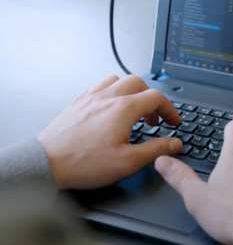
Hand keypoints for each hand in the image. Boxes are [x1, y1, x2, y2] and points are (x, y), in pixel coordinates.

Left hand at [38, 75, 181, 188]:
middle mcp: (108, 97)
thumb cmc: (83, 163)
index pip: (156, 97)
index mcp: (124, 109)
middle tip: (153, 116)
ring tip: (133, 108)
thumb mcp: (127, 162)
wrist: (45, 164)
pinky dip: (111, 92)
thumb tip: (174, 143)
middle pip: (139, 82)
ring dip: (131, 90)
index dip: (169, 109)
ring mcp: (91, 98)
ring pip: (117, 80)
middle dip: (151, 97)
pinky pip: (99, 86)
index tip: (172, 121)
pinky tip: (110, 108)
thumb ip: (155, 149)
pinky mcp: (77, 103)